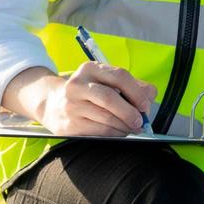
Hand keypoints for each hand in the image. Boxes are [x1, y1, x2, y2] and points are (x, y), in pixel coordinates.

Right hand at [38, 61, 156, 136]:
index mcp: (90, 68)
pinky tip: (120, 133)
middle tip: (141, 122)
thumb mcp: (106, 81)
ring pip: (105, 118)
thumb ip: (132, 85)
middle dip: (130, 112)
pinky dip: (114, 134)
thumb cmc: (89, 92)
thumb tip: (150, 94)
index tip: (146, 105)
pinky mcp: (69, 125)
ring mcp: (71, 105)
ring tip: (133, 128)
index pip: (119, 76)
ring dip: (124, 126)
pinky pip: (98, 132)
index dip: (136, 92)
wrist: (52, 104)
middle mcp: (77, 85)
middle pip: (110, 98)